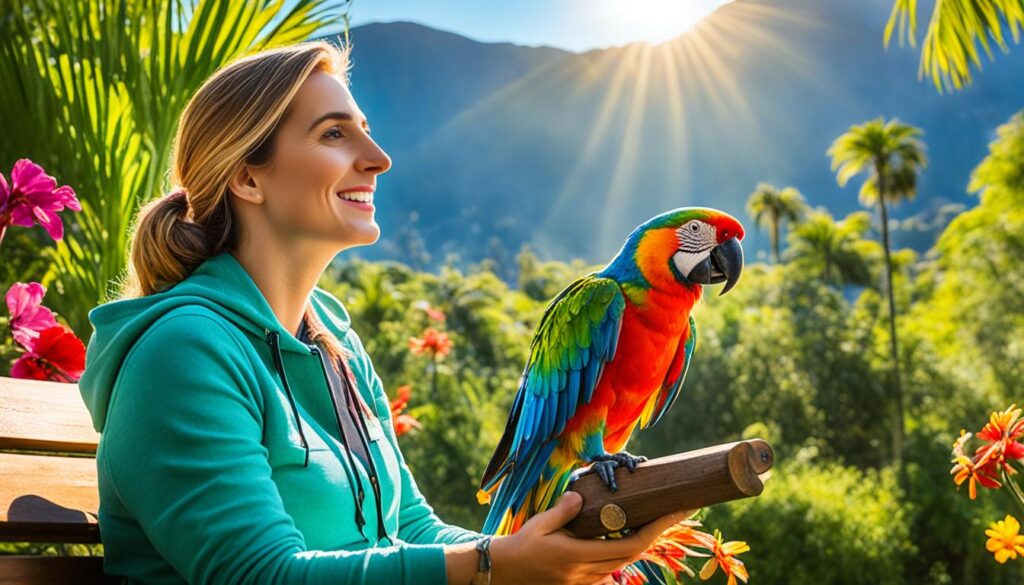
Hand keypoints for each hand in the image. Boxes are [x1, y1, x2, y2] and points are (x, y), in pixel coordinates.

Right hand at [488, 491, 693, 584]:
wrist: (505, 570)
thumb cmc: (522, 544)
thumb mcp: (540, 524)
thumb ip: (563, 511)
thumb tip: (580, 494)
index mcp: (578, 556)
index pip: (629, 546)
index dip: (655, 530)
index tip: (672, 512)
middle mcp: (586, 573)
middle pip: (633, 555)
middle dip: (657, 532)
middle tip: (675, 509)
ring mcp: (584, 581)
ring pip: (623, 564)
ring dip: (640, 543)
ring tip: (655, 519)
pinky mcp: (580, 583)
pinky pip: (609, 571)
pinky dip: (621, 554)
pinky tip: (625, 537)